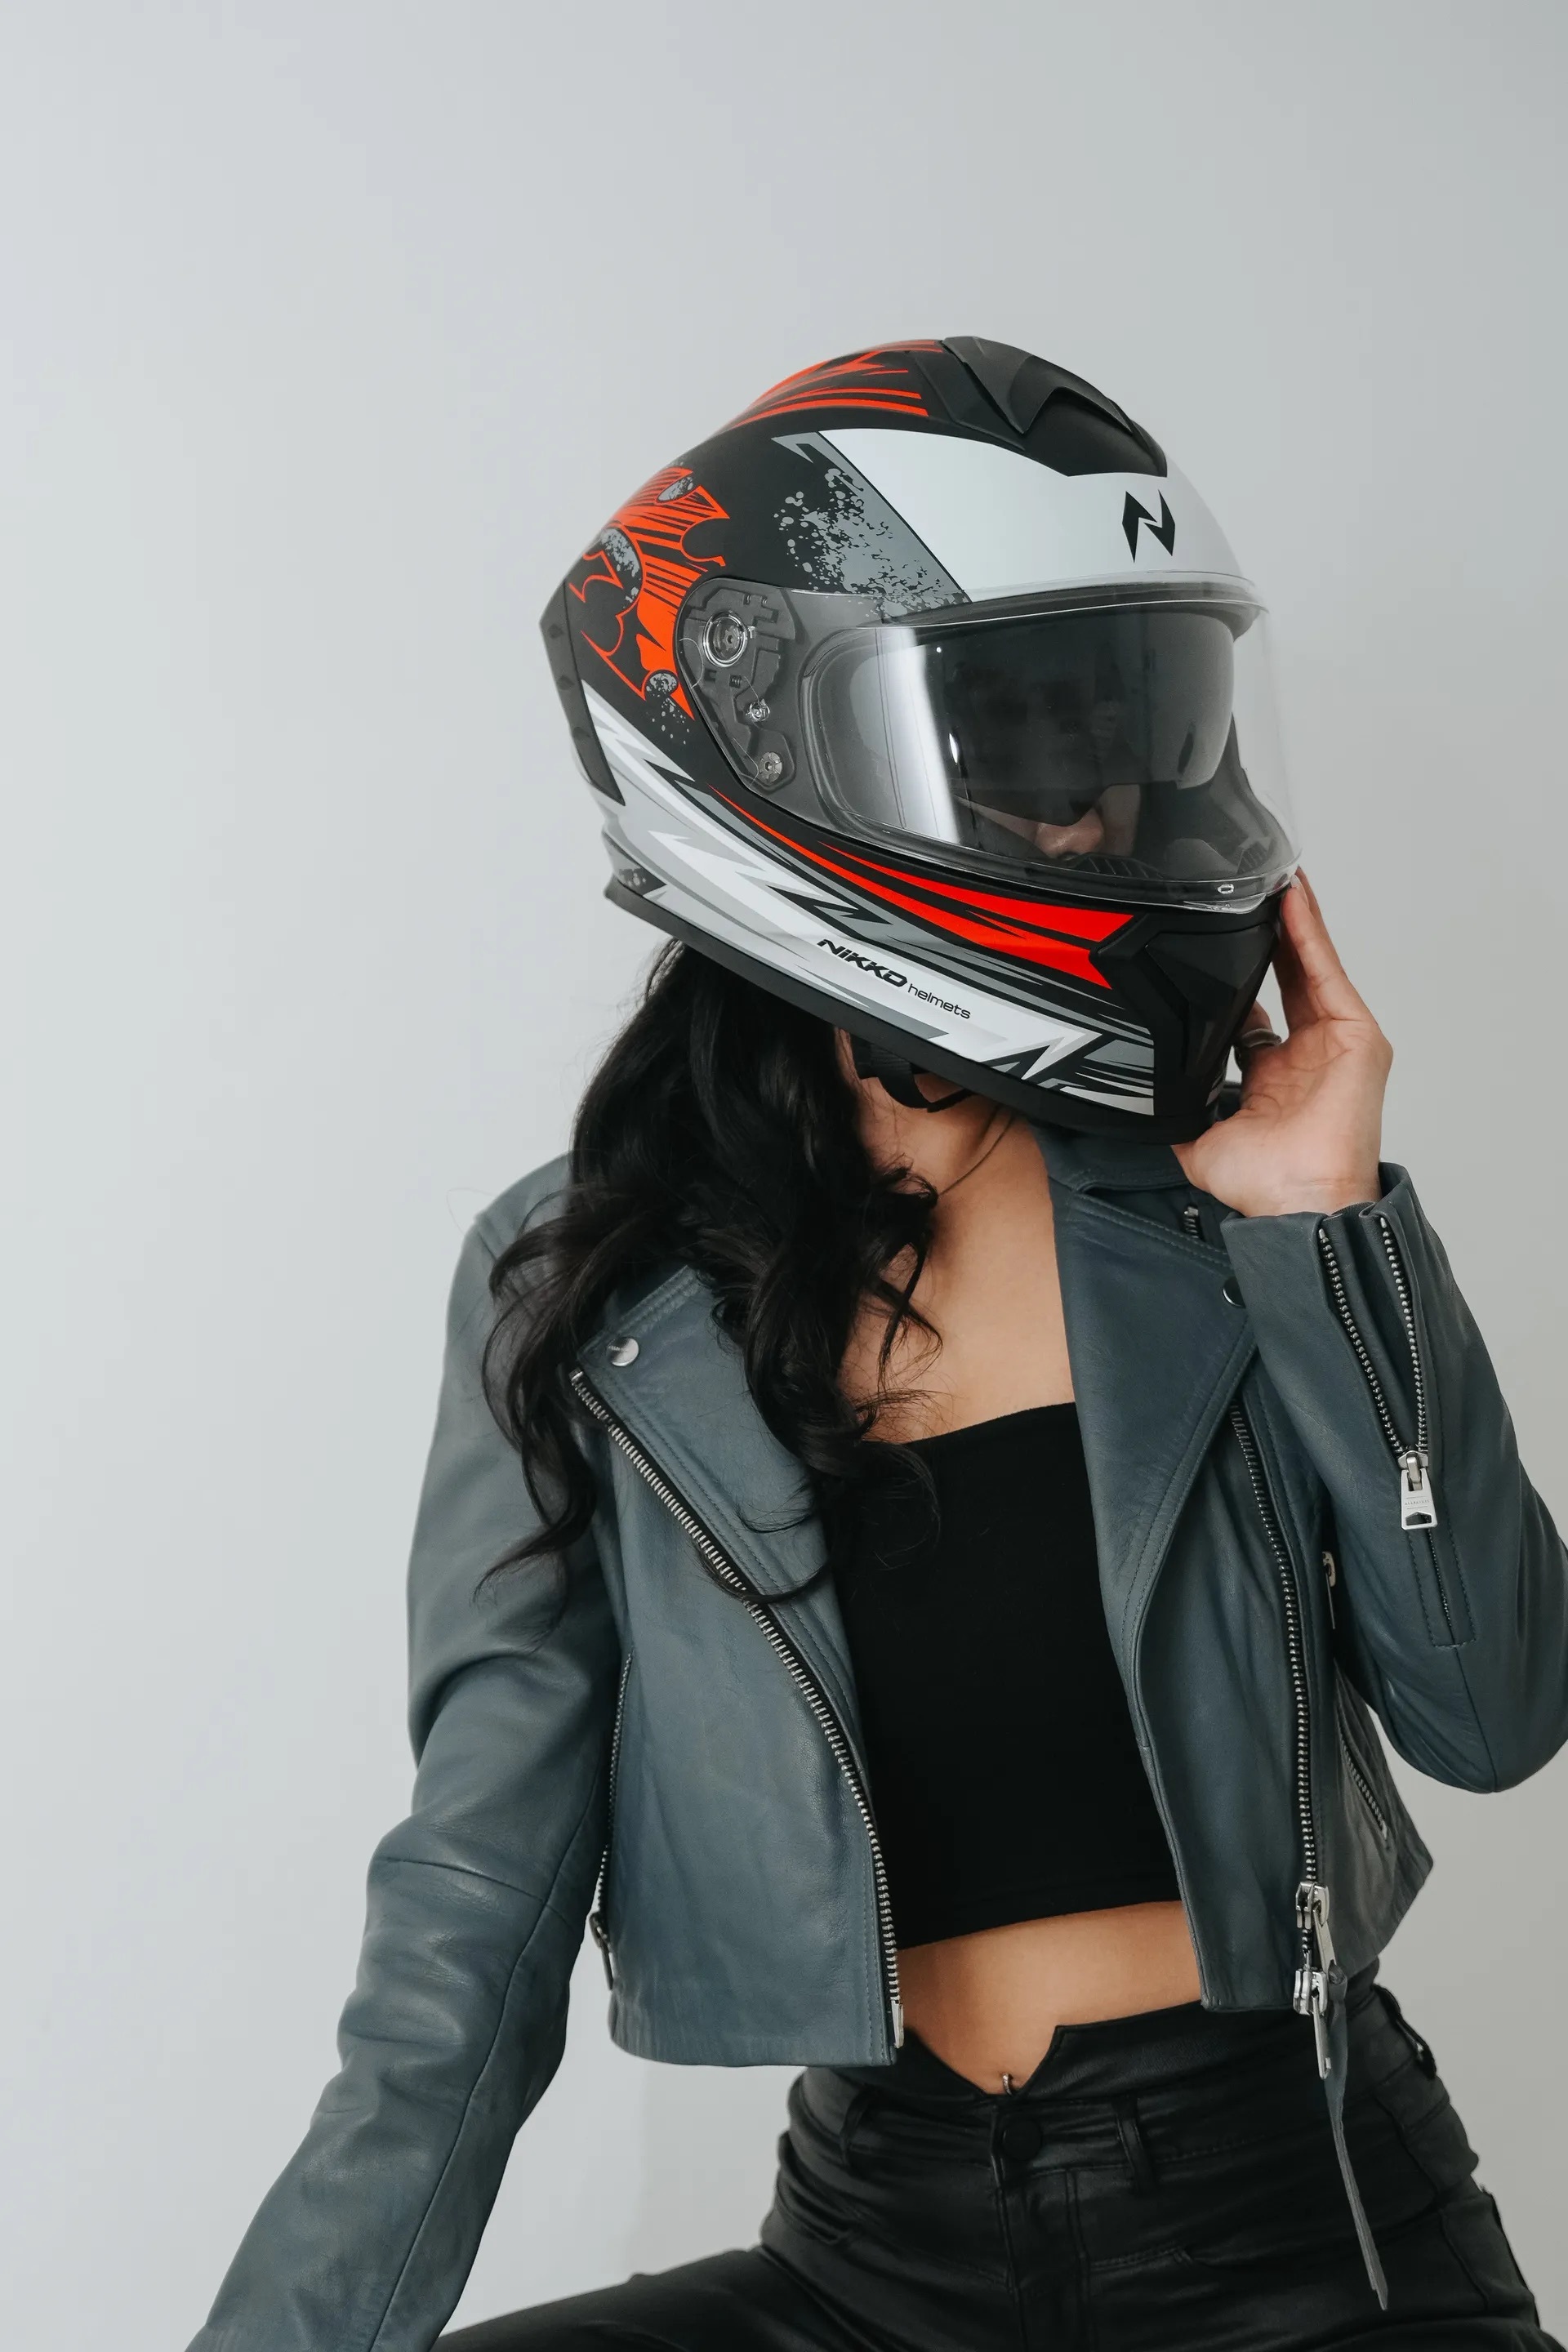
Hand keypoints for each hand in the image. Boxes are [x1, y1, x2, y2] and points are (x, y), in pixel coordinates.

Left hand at [1172, 872, 1390, 1218]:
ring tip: (1270, 878)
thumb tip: (1138, 1104)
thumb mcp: (1198, 1142)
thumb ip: (1173, 1115)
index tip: (1212, 948)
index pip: (1253, 1014)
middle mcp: (1306, 1056)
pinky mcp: (1355, 1034)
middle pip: (1287, 978)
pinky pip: (1326, 971)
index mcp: (1272, 1079)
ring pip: (1309, 965)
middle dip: (1267, 935)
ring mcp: (1334, 1042)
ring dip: (1291, 921)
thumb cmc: (1265, 1184)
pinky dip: (1309, 932)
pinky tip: (1291, 899)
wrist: (1298, 1199)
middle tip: (1244, 894)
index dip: (1236, 979)